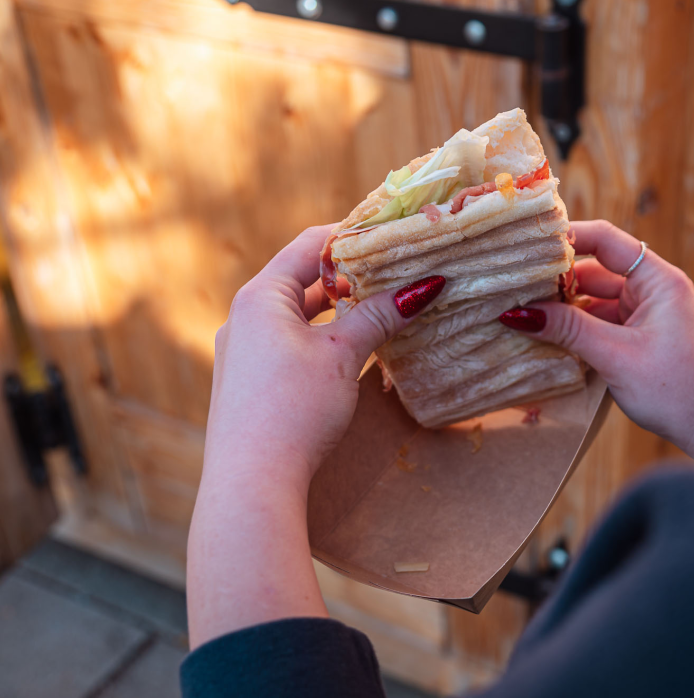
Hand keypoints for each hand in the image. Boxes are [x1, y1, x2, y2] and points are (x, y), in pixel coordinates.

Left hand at [189, 225, 444, 647]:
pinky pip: (291, 344)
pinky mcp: (249, 384)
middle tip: (397, 274)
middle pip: (304, 279)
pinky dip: (323, 339)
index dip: (354, 236)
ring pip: (299, 316)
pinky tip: (352, 354)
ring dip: (340, 311)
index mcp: (261, 296)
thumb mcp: (343, 354)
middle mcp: (245, 317)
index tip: (394, 238)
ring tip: (382, 311)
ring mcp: (244, 352)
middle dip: (351, 276)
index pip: (310, 244)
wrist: (252, 481)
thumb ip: (380, 315)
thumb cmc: (295, 407)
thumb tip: (425, 286)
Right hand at [499, 221, 693, 464]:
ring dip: (566, 309)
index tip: (528, 246)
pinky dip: (580, 329)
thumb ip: (568, 329)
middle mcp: (655, 290)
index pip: (606, 240)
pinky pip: (605, 323)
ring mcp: (650, 315)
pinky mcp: (644, 339)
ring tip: (523, 315)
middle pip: (597, 271)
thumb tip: (517, 313)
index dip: (568, 238)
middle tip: (513, 288)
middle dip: (558, 281)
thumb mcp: (615, 357)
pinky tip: (549, 339)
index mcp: (659, 280)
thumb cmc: (677, 391)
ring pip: (597, 300)